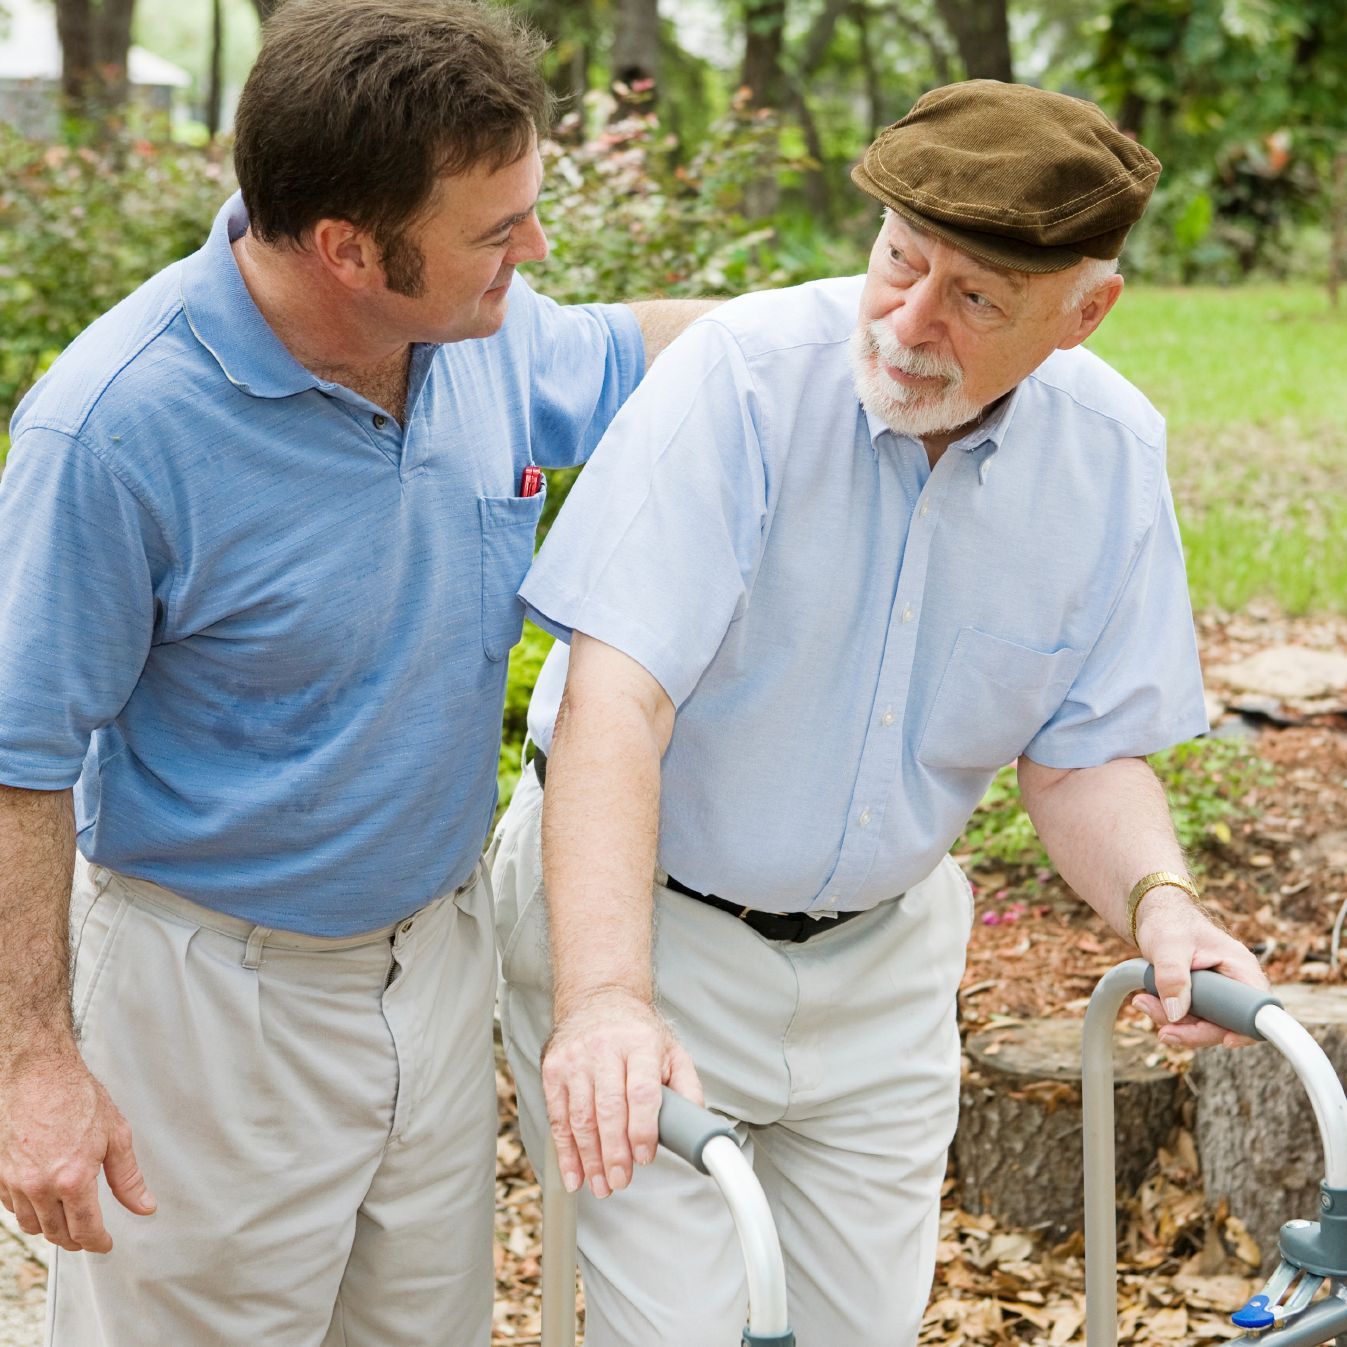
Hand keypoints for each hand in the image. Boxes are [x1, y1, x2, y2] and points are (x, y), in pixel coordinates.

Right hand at [0, 1051, 155, 1252]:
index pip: (85, 1229)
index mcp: (72, 1178)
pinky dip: (29, 1211)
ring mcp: (14, 1182)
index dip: (97, 1243)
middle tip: (89, 1236)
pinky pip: (12, 1208)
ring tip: (68, 1220)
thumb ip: (128, 1178)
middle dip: (76, 1240)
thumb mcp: (115, 1135)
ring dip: (51, 1228)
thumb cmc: (77, 1096)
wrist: (38, 1073)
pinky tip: (43, 1201)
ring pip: (32, 1225)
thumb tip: (145, 1206)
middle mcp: (39, 1186)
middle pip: (57, 1233)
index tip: (105, 1244)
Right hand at [541, 987, 700, 1198]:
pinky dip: (565, 1151)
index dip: (642, 1128)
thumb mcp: (671, 1050)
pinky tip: (574, 1174)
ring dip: (590, 1158)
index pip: (641, 1091)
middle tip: (621, 1180)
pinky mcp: (553, 1069)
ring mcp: (575, 1059)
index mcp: (640, 1044)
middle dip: (614, 1152)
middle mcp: (605, 1049)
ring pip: (580, 1117)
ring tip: (601, 1185)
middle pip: (608, 1109)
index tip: (645, 1157)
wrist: (598, 999)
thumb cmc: (637, 1032)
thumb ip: (687, 1088)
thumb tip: (696, 1127)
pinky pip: (558, 1117)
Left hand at [1130, 886, 1268, 1048]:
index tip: (1226, 1040)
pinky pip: (1193, 1016)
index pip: (1257, 1009)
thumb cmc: (1168, 923)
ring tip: (1143, 1002)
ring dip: (1173, 1020)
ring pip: (1206, 1023)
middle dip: (1192, 1029)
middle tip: (1162, 1028)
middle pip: (1228, 1024)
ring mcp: (1221, 992)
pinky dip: (1170, 1014)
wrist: (1157, 916)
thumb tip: (1176, 1013)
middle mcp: (1236, 983)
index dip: (1246, 1029)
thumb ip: (1172, 976)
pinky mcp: (1204, 997)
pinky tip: (1148, 1000)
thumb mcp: (1167, 946)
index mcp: (1240, 967)